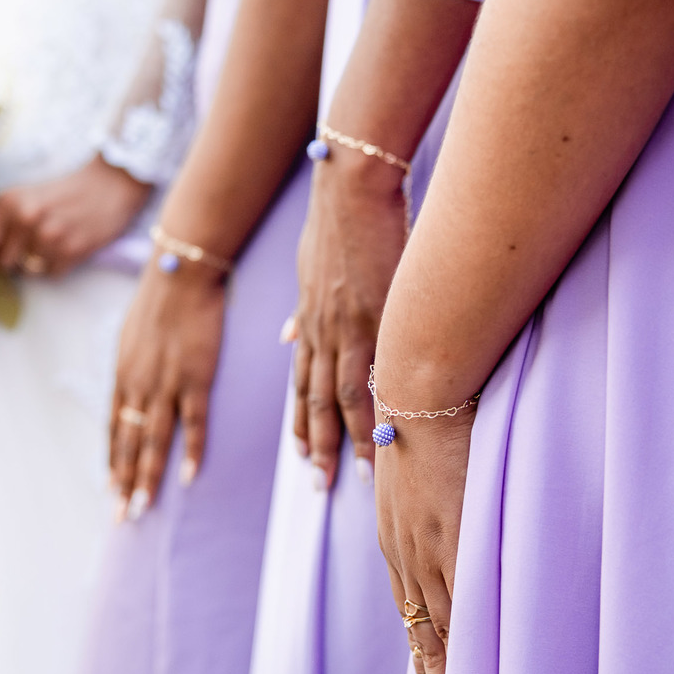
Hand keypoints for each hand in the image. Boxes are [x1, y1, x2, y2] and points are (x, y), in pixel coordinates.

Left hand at [0, 154, 151, 276]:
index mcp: (8, 203)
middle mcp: (25, 219)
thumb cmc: (64, 192)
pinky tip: (68, 245)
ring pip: (28, 271)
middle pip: (3, 264)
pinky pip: (51, 274)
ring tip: (54, 240)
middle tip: (34, 242)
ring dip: (39, 261)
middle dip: (16, 258)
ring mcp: (49, 237)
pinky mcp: (71, 251)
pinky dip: (58, 265)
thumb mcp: (25, 196)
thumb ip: (2, 221)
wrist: (109, 186)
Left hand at [109, 257, 225, 519]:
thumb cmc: (160, 298)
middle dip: (123, 482)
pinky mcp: (195, 379)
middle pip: (127, 442)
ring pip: (153, 441)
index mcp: (122, 374)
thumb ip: (133, 362)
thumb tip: (133, 380)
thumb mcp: (133, 333)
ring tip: (142, 508)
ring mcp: (165, 384)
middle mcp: (138, 385)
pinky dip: (189, 451)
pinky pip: (192, 423)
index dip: (111, 460)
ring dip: (147, 478)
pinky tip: (188, 477)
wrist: (180, 273)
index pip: (113, 427)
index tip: (110, 489)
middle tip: (120, 516)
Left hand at [292, 149, 406, 489]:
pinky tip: (387, 432)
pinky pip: (374, 372)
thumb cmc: (335, 223)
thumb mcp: (305, 269)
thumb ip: (299, 308)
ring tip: (355, 474)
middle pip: (316, 399)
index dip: (302, 421)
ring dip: (347, 438)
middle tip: (319, 485)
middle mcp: (321, 330)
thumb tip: (287, 336)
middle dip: (315, 444)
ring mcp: (347, 326)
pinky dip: (377, 407)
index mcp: (308, 320)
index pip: (302, 382)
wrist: (351, 188)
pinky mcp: (375, 315)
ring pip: (342, 396)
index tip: (301, 454)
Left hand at [375, 403, 473, 673]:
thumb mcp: (413, 468)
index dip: (422, 648)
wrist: (420, 390)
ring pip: (441, 631)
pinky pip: (463, 608)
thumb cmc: (425, 418)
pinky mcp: (454, 541)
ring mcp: (429, 552)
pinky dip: (469, 646)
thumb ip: (425, 495)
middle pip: (420, 632)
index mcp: (395, 539)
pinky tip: (476, 673)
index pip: (410, 610)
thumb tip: (439, 496)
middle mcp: (405, 554)